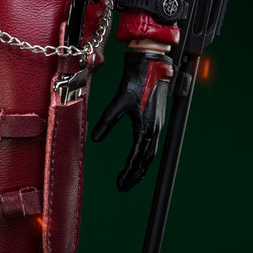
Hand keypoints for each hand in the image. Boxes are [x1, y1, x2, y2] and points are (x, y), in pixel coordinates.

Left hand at [91, 50, 173, 190]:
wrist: (152, 65)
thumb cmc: (136, 81)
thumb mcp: (119, 101)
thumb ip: (107, 121)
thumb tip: (94, 139)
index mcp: (146, 127)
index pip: (136, 157)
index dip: (128, 172)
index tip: (119, 183)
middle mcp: (154, 129)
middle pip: (146, 161)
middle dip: (135, 176)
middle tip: (123, 187)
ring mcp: (157, 125)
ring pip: (150, 154)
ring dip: (141, 168)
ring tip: (130, 178)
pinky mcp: (156, 120)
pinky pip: (152, 145)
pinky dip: (145, 157)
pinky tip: (139, 159)